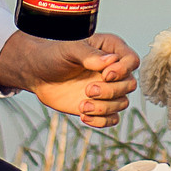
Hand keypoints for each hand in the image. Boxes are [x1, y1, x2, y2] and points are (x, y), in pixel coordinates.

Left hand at [0, 31, 139, 128]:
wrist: (38, 74)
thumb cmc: (54, 55)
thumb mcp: (69, 49)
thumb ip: (89, 55)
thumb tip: (110, 61)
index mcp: (110, 50)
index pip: (132, 61)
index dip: (123, 70)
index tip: (105, 75)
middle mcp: (113, 71)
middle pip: (129, 84)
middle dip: (110, 91)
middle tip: (88, 90)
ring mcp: (107, 89)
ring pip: (122, 103)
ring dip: (104, 108)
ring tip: (82, 106)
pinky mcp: (99, 106)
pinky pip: (112, 118)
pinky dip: (101, 121)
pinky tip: (84, 116)